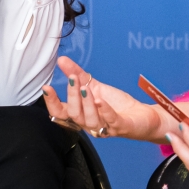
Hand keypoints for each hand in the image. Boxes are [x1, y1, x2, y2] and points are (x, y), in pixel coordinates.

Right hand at [40, 57, 164, 141]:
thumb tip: (62, 60)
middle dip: (71, 96)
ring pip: (89, 120)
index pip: (61, 113)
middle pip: (74, 115)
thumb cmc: (116, 105)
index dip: (51, 102)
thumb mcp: (95, 86)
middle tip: (73, 79)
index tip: (46, 87)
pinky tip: (100, 100)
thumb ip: (78, 75)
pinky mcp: (120, 127)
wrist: (142, 116)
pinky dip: (104, 111)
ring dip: (86, 103)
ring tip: (86, 88)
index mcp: (81, 114)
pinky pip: (110, 122)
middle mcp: (89, 124)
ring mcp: (104, 127)